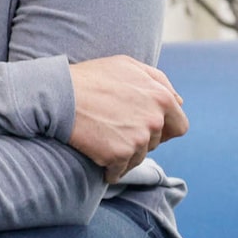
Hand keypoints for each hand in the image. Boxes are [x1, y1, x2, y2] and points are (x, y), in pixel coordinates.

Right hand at [67, 56, 187, 180]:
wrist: (58, 95)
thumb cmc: (91, 77)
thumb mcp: (128, 66)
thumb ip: (159, 81)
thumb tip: (179, 101)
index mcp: (162, 97)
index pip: (179, 126)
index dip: (164, 130)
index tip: (146, 129)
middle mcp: (154, 120)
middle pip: (156, 143)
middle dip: (140, 140)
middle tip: (115, 130)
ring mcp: (138, 139)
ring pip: (138, 159)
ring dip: (123, 155)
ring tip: (102, 141)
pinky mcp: (119, 155)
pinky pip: (118, 172)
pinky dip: (109, 169)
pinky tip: (96, 156)